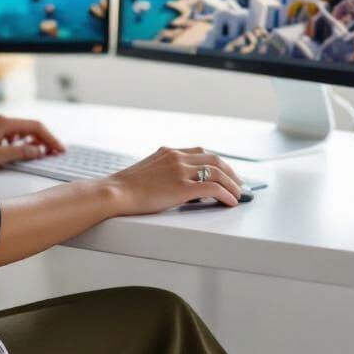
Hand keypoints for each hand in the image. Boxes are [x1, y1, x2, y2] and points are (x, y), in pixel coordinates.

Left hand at [0, 114, 65, 171]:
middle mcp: (3, 121)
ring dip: (35, 142)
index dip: (50, 139)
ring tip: (44, 154)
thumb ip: (20, 153)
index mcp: (6, 123)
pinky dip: (23, 143)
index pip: (36, 127)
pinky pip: (14, 135)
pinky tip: (23, 152)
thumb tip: (39, 151)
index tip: (59, 150)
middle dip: (45, 140)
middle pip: (32, 127)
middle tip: (56, 153)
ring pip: (23, 131)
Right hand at [107, 146, 244, 213]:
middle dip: (230, 172)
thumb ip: (162, 171)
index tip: (224, 171)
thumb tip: (172, 183)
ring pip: (218, 172)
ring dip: (232, 184)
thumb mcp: (146, 170)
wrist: (115, 192)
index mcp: (168, 152)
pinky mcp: (182, 187)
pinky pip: (214, 188)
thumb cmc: (125, 187)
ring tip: (238, 194)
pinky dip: (227, 194)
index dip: (217, 162)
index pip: (201, 152)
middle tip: (237, 183)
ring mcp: (180, 171)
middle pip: (214, 159)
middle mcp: (177, 157)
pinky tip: (231, 202)